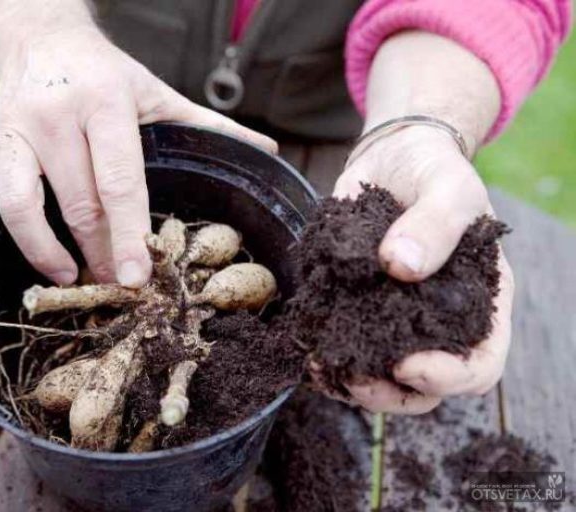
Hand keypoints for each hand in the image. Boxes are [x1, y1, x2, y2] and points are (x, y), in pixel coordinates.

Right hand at [0, 25, 276, 286]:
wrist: (43, 37)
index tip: (137, 277)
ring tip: (70, 275)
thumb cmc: (109, 75)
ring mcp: (9, 132)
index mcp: (104, 104)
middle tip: (115, 286)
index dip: (129, 235)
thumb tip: (268, 153)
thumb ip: (210, 126)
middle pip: (75, 203)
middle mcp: (52, 118)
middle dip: (98, 253)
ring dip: (43, 252)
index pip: (118, 182)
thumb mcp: (159, 93)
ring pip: (16, 205)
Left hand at [333, 125, 513, 413]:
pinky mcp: (358, 307)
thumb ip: (436, 223)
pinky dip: (326, 357)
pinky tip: (306, 349)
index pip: (479, 363)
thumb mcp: (449, 187)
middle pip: (425, 388)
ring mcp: (396, 319)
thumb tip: (401, 266)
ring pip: (380, 377)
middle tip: (354, 379)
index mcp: (479, 303)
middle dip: (389, 394)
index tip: (408, 364)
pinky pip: (345, 346)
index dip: (449, 377)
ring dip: (349, 382)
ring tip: (320, 366)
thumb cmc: (435, 172)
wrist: (394, 157)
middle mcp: (438, 322)